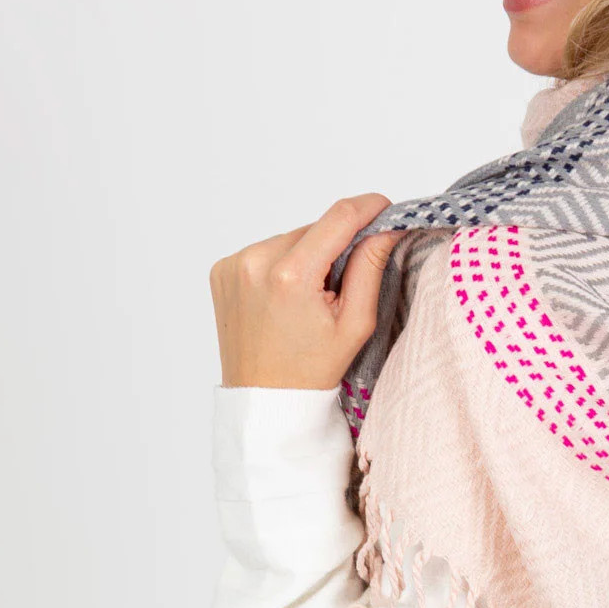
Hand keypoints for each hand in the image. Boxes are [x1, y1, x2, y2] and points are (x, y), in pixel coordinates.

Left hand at [209, 193, 400, 389]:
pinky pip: (264, 251)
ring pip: (289, 239)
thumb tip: (386, 227)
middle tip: (340, 285)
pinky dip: (280, 265)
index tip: (385, 208)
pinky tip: (283, 298)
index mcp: (291, 276)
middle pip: (313, 229)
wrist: (265, 400)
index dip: (367, 207)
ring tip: (308, 298)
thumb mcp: (355, 323)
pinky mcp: (222, 270)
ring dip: (306, 255)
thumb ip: (371, 267)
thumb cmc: (312, 369)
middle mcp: (255, 261)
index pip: (338, 217)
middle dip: (334, 246)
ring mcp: (234, 264)